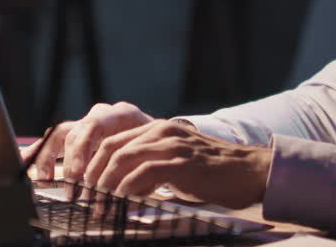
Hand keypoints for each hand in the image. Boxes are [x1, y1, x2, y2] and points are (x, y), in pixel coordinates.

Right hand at [23, 101, 154, 179]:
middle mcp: (101, 114)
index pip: (93, 127)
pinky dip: (41, 152)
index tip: (80, 177)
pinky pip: (55, 140)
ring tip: (47, 182)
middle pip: (76, 134)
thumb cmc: (156, 145)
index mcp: (121, 114)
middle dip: (71, 164)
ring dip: (52, 160)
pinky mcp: (79, 134)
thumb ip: (137, 164)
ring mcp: (88, 122)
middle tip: (72, 189)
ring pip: (62, 135)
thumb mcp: (152, 150)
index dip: (83, 153)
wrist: (161, 135)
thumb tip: (126, 190)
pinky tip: (27, 163)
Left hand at [85, 119, 270, 208]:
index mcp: (158, 128)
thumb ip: (152, 167)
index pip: (114, 141)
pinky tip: (123, 205)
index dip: (94, 164)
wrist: (250, 171)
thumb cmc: (214, 173)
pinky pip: (143, 174)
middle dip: (93, 176)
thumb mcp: (178, 162)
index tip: (85, 188)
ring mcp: (171, 144)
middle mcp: (162, 131)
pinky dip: (127, 190)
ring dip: (106, 187)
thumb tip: (123, 190)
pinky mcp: (180, 162)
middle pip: (112, 148)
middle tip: (85, 199)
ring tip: (100, 207)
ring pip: (123, 159)